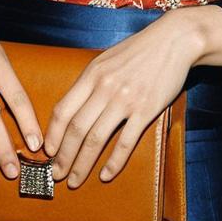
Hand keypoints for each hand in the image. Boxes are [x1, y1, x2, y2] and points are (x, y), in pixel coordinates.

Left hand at [42, 10, 204, 188]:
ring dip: (82, 164)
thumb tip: (74, 106)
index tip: (47, 152)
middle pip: (76, 129)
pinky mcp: (146, 110)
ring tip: (74, 180)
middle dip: (63, 156)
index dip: (52, 135)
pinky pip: (125, 142)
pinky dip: (113, 162)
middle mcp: (105, 87)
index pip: (63, 110)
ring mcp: (125, 100)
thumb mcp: (107, 58)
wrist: (174, 40)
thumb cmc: (139, 49)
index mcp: (92, 74)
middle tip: (55, 174)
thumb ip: (91, 80)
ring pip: (96, 139)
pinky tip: (105, 175)